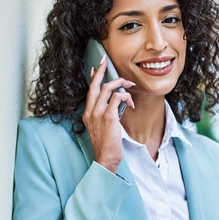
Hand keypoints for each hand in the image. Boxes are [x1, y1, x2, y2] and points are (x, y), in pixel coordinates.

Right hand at [82, 55, 134, 173]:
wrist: (105, 158)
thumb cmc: (105, 145)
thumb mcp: (101, 128)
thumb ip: (105, 114)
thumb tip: (115, 102)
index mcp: (87, 114)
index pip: (89, 91)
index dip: (93, 78)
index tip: (96, 68)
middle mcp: (90, 112)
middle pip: (95, 85)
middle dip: (101, 71)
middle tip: (105, 61)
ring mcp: (98, 114)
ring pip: (107, 88)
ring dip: (120, 83)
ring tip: (129, 85)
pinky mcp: (109, 117)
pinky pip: (117, 98)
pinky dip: (126, 96)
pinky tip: (131, 103)